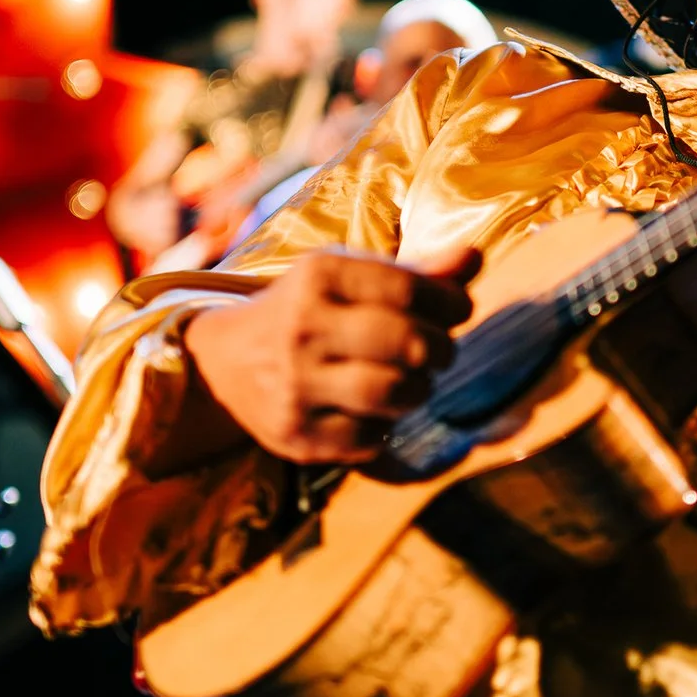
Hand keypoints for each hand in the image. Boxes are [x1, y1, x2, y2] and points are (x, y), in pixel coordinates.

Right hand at [186, 245, 481, 464]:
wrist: (222, 360)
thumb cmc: (305, 311)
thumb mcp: (347, 278)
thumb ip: (415, 272)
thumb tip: (475, 259)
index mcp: (319, 275)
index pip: (409, 288)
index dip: (450, 303)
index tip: (458, 311)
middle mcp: (303, 327)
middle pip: (407, 343)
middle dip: (441, 350)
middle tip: (439, 353)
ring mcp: (297, 384)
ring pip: (393, 393)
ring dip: (419, 391)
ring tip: (413, 382)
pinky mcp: (296, 434)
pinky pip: (369, 437)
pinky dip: (385, 426)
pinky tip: (376, 411)